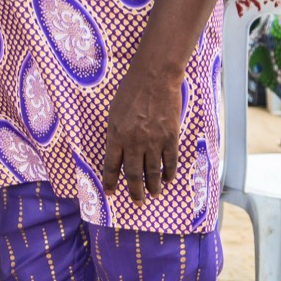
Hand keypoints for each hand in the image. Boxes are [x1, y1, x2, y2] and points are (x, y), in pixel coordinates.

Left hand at [101, 68, 182, 200]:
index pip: (112, 165)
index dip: (111, 181)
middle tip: (137, 203)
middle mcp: (134, 142)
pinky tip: (168, 179)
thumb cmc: (130, 92)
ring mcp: (154, 141)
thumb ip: (115, 134)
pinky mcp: (170, 136)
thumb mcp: (114, 113)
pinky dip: (169, 172)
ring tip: (153, 195)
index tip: (110, 193)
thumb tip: (118, 152)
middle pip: (134, 173)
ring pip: (153, 171)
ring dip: (153, 185)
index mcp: (116, 135)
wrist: (154, 78)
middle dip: (135, 191)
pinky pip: (170, 160)